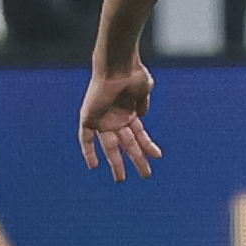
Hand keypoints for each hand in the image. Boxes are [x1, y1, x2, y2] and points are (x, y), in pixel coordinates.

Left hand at [79, 61, 162, 180]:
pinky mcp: (89, 118)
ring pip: (110, 146)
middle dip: (136, 160)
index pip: (139, 134)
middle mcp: (116, 118)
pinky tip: (94, 166)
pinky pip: (87, 139)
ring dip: (117, 162)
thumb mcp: (144, 90)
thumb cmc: (133, 75)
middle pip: (127, 144)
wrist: (118, 66)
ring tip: (122, 179)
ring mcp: (103, 119)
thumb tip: (140, 118)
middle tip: (146, 175)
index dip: (148, 146)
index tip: (158, 156)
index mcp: (130, 112)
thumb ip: (142, 104)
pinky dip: (89, 151)